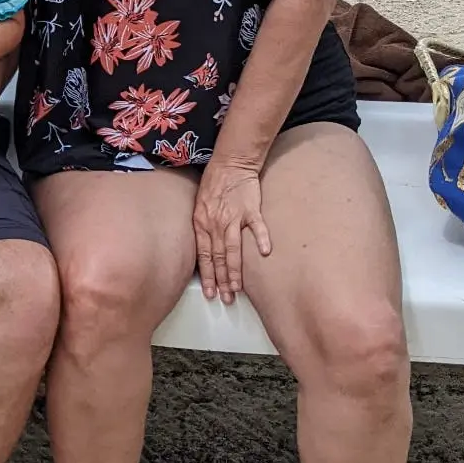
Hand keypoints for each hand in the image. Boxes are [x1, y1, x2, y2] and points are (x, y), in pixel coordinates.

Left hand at [191, 161, 271, 303]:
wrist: (230, 163)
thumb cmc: (214, 184)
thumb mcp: (200, 205)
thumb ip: (203, 227)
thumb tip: (205, 249)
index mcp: (202, 223)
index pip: (203, 255)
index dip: (207, 275)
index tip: (210, 292)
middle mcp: (215, 223)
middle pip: (217, 257)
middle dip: (221, 280)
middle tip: (225, 299)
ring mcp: (233, 217)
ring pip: (232, 248)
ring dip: (234, 270)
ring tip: (237, 288)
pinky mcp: (250, 209)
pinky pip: (256, 226)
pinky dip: (261, 238)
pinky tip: (264, 252)